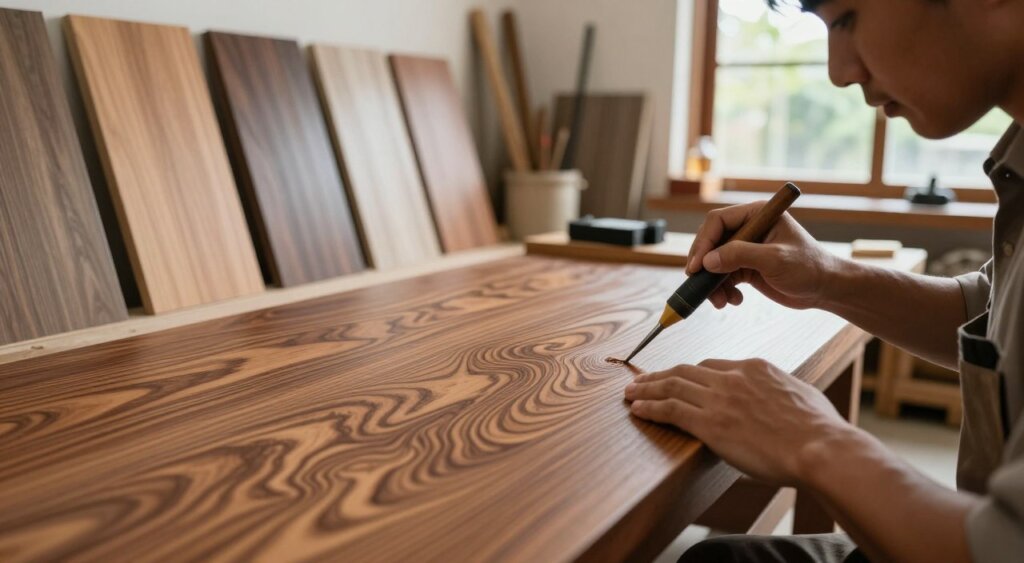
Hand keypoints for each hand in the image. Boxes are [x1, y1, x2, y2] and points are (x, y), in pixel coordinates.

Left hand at [623, 358, 853, 485]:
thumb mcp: (800, 394)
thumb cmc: (819, 429)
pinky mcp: (710, 424)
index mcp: (754, 368)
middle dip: (659, 376)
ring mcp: (719, 399)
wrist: (820, 447)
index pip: (711, 365)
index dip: (689, 373)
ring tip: (630, 393)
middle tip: (641, 380)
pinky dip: (650, 408)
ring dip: (646, 389)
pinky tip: (638, 410)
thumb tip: (779, 398)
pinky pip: (671, 410)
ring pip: (672, 386)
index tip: (677, 378)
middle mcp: (733, 378)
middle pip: (685, 371)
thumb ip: (780, 391)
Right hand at [687, 202, 838, 309]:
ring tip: (720, 301)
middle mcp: (748, 228)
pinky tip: (734, 300)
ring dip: (712, 283)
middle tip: (699, 283)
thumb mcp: (775, 259)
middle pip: (711, 241)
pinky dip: (723, 290)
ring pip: (714, 262)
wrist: (825, 289)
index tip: (697, 265)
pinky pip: (723, 276)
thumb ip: (740, 256)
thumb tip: (707, 261)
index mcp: (757, 215)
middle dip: (704, 265)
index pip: (718, 221)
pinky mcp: (746, 267)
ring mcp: (746, 248)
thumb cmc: (809, 267)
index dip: (704, 242)